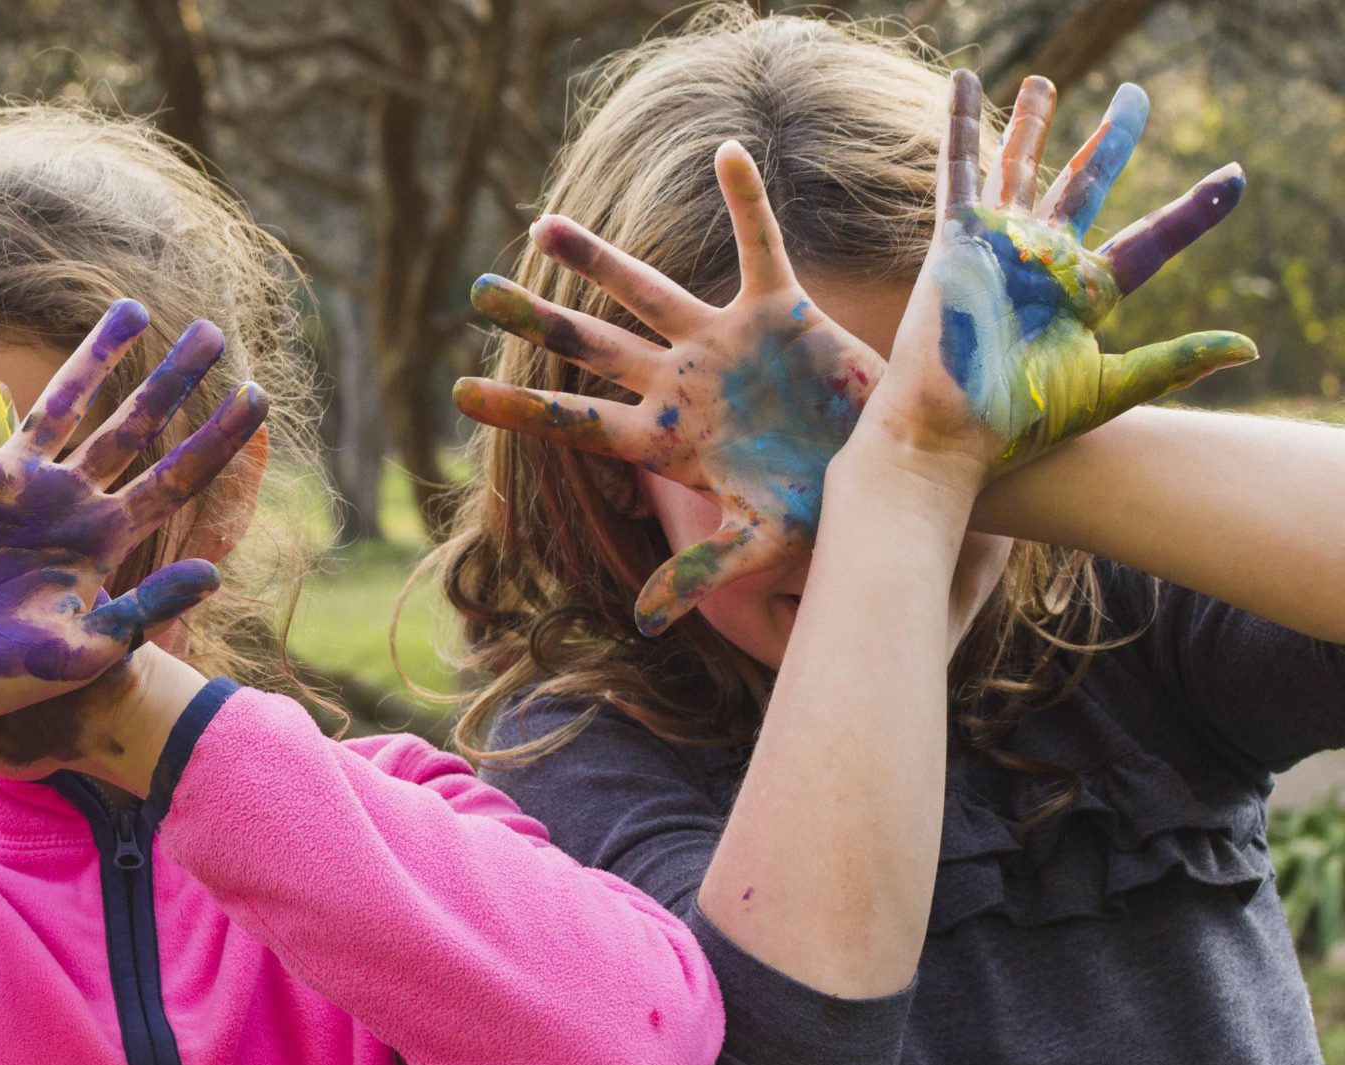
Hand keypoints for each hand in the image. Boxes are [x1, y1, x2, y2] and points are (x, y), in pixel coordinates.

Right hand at [0, 299, 258, 767]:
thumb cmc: (2, 675)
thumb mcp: (86, 650)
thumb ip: (147, 608)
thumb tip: (215, 573)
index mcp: (101, 539)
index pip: (174, 477)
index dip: (217, 438)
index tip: (258, 396)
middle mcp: (64, 499)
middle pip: (132, 425)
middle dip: (173, 381)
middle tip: (214, 333)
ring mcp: (9, 480)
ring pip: (62, 400)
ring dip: (97, 354)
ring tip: (134, 308)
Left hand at [453, 142, 880, 635]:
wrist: (895, 478)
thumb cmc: (826, 519)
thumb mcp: (761, 546)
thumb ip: (702, 573)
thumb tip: (645, 621)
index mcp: (668, 440)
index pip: (577, 422)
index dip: (521, 408)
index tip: (459, 391)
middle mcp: (683, 385)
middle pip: (593, 346)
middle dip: (537, 321)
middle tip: (475, 292)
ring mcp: (725, 344)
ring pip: (647, 291)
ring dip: (597, 260)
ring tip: (541, 223)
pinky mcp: (781, 313)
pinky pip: (760, 245)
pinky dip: (747, 203)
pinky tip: (727, 153)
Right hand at [873, 71, 1252, 474]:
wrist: (950, 432)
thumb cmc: (1019, 420)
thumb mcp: (1111, 386)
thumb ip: (1175, 362)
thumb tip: (1246, 348)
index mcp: (1084, 294)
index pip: (1151, 239)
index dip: (1194, 210)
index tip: (1233, 178)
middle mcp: (1043, 261)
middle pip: (1084, 184)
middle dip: (1110, 140)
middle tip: (1134, 98)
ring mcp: (999, 245)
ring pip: (1021, 167)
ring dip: (1032, 125)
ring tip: (1044, 82)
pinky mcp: (958, 237)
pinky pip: (960, 168)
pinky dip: (959, 124)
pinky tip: (963, 80)